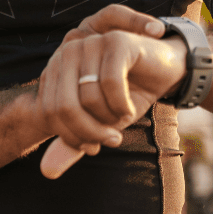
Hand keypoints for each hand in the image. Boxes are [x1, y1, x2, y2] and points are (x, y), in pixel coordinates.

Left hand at [38, 21, 186, 177]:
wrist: (166, 70)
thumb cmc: (128, 95)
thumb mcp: (99, 123)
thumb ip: (74, 141)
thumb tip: (46, 172)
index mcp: (56, 69)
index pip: (49, 112)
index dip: (71, 137)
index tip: (93, 146)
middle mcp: (68, 52)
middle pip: (64, 107)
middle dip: (90, 132)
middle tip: (112, 140)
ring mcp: (91, 43)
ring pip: (88, 98)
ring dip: (109, 119)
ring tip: (123, 117)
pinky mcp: (115, 41)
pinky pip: (111, 84)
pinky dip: (121, 105)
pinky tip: (129, 107)